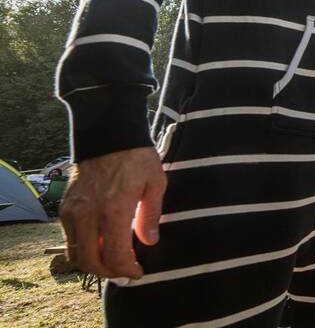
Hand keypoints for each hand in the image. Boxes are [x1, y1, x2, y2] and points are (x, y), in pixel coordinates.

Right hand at [59, 147, 166, 279]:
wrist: (108, 135)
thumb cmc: (137, 158)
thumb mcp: (155, 183)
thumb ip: (151, 215)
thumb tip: (150, 242)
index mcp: (114, 210)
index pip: (115, 256)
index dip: (127, 270)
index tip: (138, 272)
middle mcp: (89, 214)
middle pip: (90, 262)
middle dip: (108, 273)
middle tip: (124, 272)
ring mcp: (73, 212)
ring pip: (75, 254)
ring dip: (92, 264)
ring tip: (111, 262)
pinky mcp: (64, 208)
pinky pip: (70, 239)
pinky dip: (82, 248)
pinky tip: (100, 245)